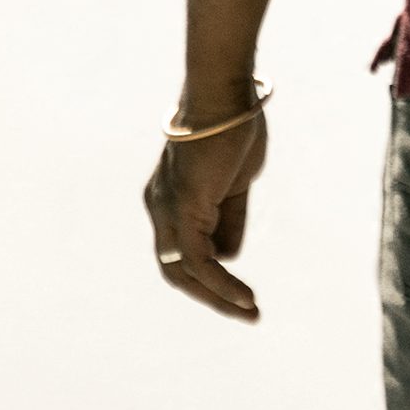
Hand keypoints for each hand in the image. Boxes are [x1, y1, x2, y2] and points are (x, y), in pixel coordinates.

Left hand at [143, 100, 271, 322]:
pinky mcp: (183, 208)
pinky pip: (200, 259)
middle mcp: (158, 208)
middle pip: (176, 269)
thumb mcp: (235, 184)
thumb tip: (230, 256)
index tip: (241, 294)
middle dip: (210, 296)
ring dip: (219, 297)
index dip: (208, 278)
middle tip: (247, 312)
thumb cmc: (233, 130)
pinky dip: (222, 283)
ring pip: (185, 271)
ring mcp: (167, 209)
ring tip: (251, 312)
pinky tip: (245, 297)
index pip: (181, 252)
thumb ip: (229, 219)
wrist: (225, 96)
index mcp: (168, 200)